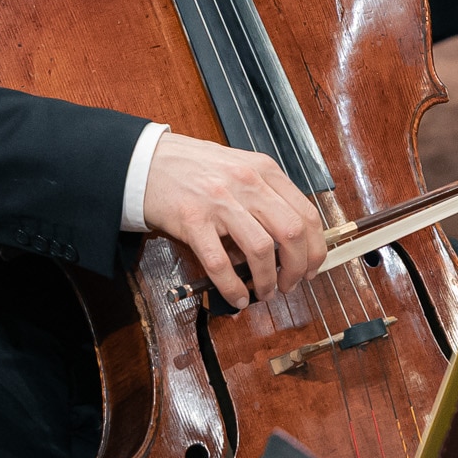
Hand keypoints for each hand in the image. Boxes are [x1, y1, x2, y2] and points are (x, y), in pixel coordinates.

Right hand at [138, 132, 325, 310]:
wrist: (142, 161)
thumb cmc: (189, 166)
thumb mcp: (236, 168)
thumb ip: (262, 195)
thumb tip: (284, 239)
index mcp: (262, 170)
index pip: (306, 213)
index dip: (315, 248)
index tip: (312, 266)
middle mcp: (246, 183)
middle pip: (292, 233)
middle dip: (298, 268)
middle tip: (292, 283)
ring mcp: (219, 201)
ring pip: (262, 250)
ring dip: (269, 280)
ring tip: (265, 292)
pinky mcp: (192, 220)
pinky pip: (221, 263)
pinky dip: (233, 287)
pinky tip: (236, 296)